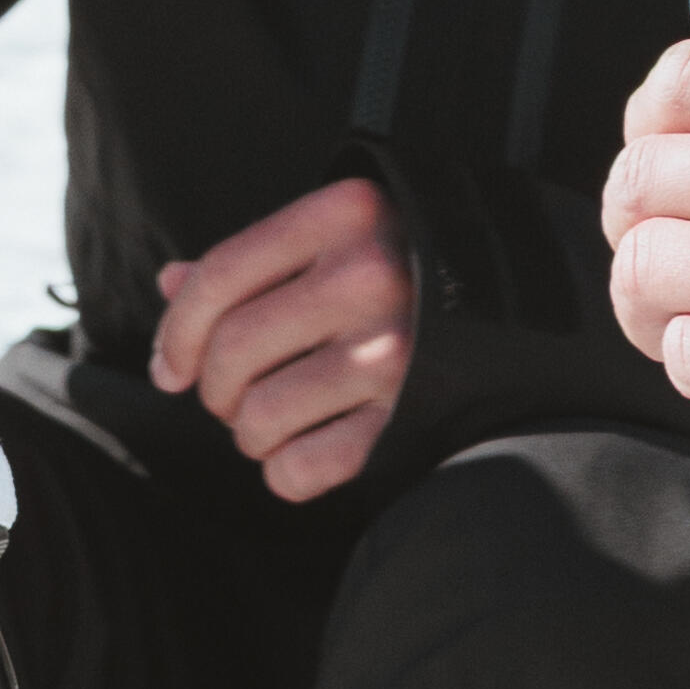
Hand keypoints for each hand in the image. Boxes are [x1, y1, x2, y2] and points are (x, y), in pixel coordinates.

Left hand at [152, 168, 416, 505]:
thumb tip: (168, 284)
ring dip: (250, 433)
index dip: (176, 333)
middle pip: (230, 352)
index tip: (170, 368)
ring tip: (276, 420)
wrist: (521, 312)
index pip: (218, 277)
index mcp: (344, 215)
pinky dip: (285, 473)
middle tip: (232, 396)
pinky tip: (304, 451)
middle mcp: (370, 276)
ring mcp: (395, 351)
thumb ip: (253, 260)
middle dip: (214, 389)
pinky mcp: (410, 417)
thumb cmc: (404, 267)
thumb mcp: (335, 238)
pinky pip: (301, 470)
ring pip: (256, 418)